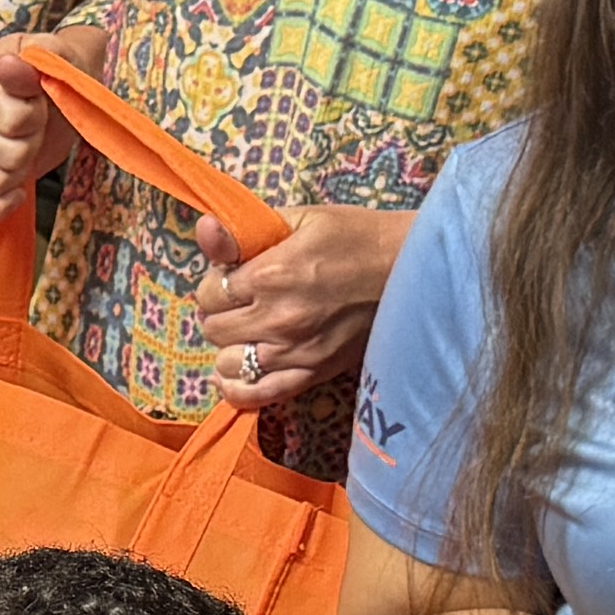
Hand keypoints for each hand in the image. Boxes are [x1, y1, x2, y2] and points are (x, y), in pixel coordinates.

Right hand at [0, 22, 106, 226]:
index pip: (12, 120)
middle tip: (32, 129)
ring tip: (21, 152)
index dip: (36, 118)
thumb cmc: (52, 75)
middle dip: (31, 145)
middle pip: (6, 154)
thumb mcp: (55, 57)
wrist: (50, 91)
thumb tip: (9, 66)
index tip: (38, 103)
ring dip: (17, 174)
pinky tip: (13, 189)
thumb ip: (36, 61)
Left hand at [186, 203, 406, 407]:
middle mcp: (279, 319)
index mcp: (271, 275)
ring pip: (228, 364)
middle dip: (221, 313)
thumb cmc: (354, 237)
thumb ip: (245, 231)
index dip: (216, 283)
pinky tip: (239, 372)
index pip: (208, 292)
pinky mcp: (314, 373)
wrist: (410, 269)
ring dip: (231, 347)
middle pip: (214, 328)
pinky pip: (258, 396)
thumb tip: (203, 228)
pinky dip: (240, 388)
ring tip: (249, 331)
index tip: (234, 277)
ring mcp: (296, 352)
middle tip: (243, 302)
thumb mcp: (300, 219)